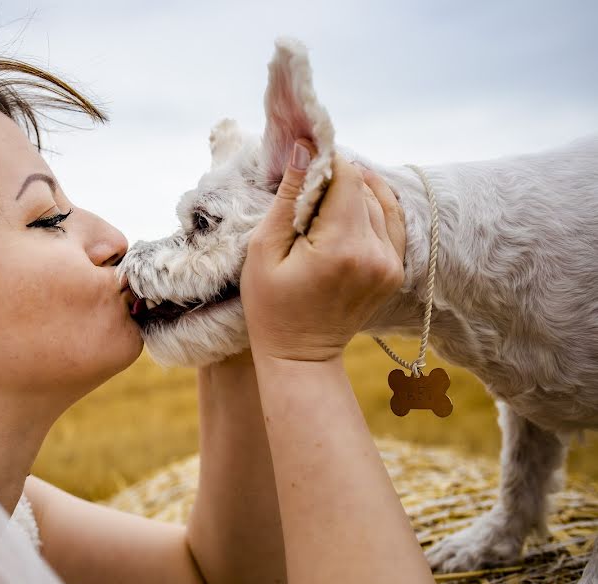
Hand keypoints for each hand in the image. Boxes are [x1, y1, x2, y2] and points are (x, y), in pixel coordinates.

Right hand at [241, 141, 405, 362]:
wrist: (300, 356)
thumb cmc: (270, 306)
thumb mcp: (265, 250)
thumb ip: (288, 198)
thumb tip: (305, 150)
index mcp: (341, 246)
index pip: (347, 178)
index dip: (326, 162)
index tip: (305, 160)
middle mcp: (375, 252)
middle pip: (363, 188)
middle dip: (336, 178)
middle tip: (308, 182)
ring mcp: (390, 263)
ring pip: (379, 203)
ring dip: (353, 193)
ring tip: (323, 198)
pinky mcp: (395, 271)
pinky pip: (392, 224)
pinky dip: (373, 209)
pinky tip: (351, 207)